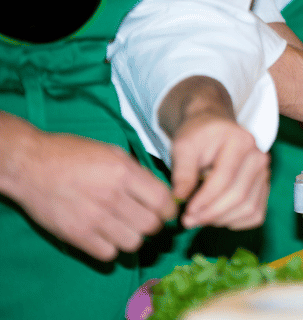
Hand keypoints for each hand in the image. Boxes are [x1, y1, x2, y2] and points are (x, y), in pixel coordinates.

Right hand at [6, 132, 175, 261]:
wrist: (29, 164)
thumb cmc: (72, 154)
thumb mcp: (112, 152)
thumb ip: (137, 174)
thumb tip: (161, 194)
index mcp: (124, 172)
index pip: (163, 202)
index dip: (168, 210)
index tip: (164, 212)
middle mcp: (111, 196)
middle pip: (151, 226)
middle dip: (152, 225)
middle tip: (142, 220)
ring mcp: (93, 217)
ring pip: (133, 243)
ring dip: (132, 238)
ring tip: (122, 228)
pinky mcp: (76, 234)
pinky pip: (108, 254)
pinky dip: (110, 249)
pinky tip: (104, 237)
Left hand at [160, 76, 269, 229]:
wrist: (214, 130)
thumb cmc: (198, 137)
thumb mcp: (184, 146)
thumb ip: (183, 171)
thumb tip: (180, 198)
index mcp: (241, 142)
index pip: (225, 178)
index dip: (205, 199)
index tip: (186, 211)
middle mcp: (259, 159)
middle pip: (239, 196)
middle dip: (212, 213)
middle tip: (188, 221)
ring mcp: (265, 174)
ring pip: (249, 209)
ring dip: (222, 220)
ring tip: (200, 218)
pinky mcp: (264, 188)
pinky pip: (255, 215)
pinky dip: (236, 222)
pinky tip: (217, 216)